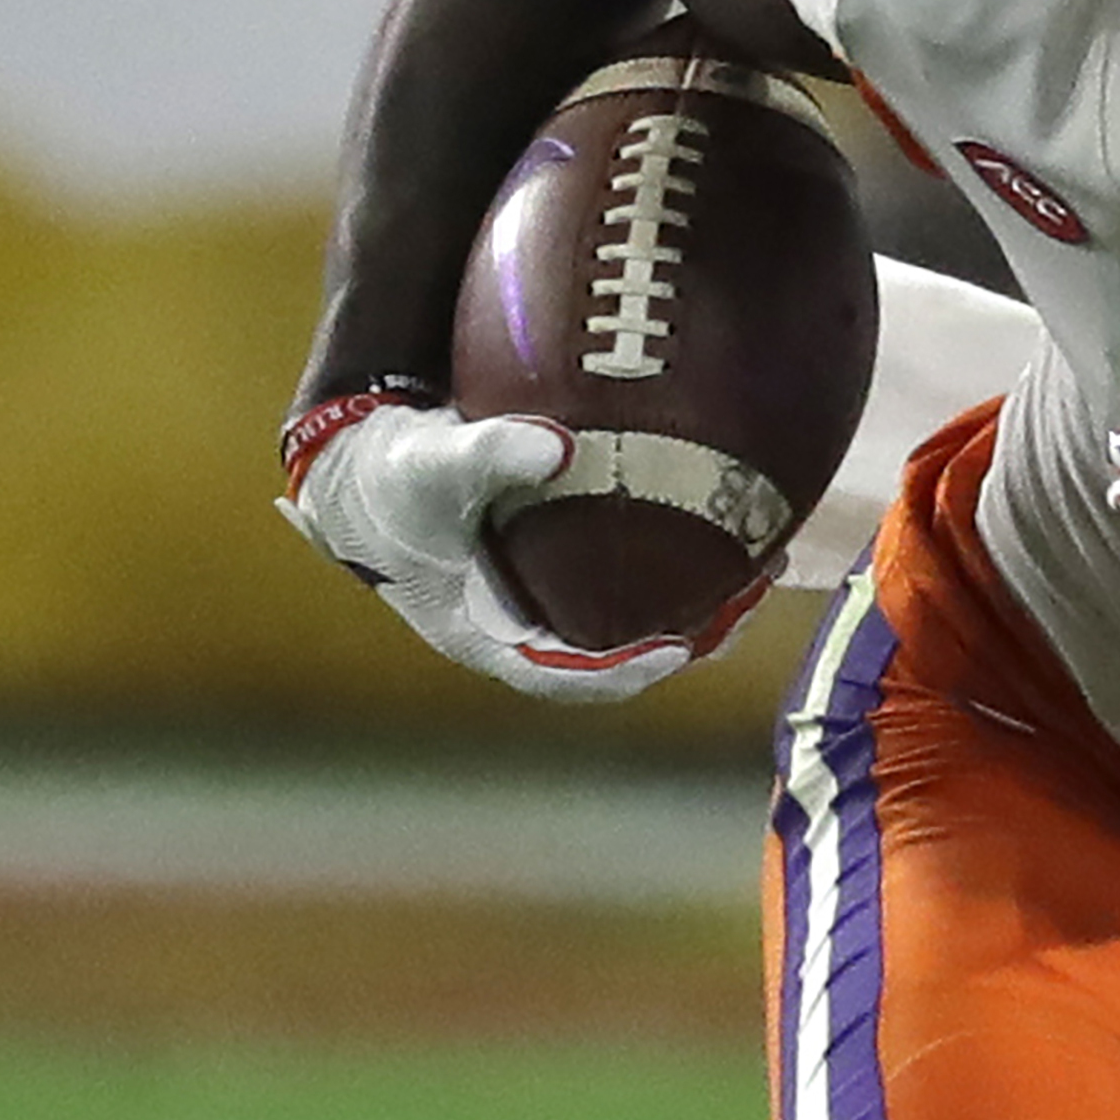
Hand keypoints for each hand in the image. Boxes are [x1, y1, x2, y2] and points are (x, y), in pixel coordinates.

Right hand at [277, 396, 713, 701]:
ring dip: (691, 603)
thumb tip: (557, 446)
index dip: (619, 672)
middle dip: (683, 639)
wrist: (360, 463)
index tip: (675, 650)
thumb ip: (491, 455)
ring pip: (627, 619)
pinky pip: (623, 576)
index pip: (561, 674)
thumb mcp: (432, 464)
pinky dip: (671, 559)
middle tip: (746, 605)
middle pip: (614, 656)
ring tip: (758, 569)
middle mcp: (518, 627)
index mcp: (483, 633)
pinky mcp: (553, 565)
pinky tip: (722, 520)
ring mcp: (537, 599)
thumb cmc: (390, 475)